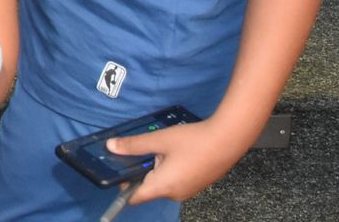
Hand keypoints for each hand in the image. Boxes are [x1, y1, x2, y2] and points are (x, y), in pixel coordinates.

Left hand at [107, 115, 250, 202]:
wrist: (228, 140)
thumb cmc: (192, 141)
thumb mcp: (159, 140)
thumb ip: (134, 145)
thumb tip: (111, 147)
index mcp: (162, 187)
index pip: (135, 198)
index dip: (123, 187)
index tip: (118, 171)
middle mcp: (174, 194)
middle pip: (148, 190)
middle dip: (141, 173)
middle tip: (140, 152)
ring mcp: (188, 191)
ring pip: (163, 184)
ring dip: (156, 170)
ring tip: (160, 149)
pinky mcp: (197, 185)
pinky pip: (176, 182)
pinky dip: (169, 171)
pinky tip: (175, 153)